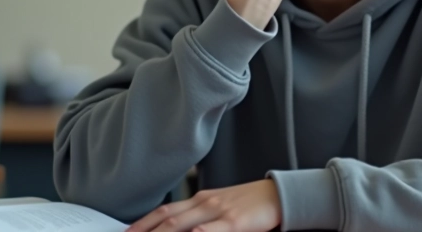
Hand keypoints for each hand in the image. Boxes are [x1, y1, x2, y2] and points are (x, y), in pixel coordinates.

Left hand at [128, 180, 281, 231]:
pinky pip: (211, 230)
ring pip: (183, 224)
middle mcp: (205, 203)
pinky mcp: (235, 222)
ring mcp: (219, 212)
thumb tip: (182, 229)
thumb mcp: (221, 206)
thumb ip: (200, 217)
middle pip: (168, 218)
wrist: (277, 194)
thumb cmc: (249, 203)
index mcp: (200, 200)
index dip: (144, 222)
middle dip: (145, 231)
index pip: (165, 211)